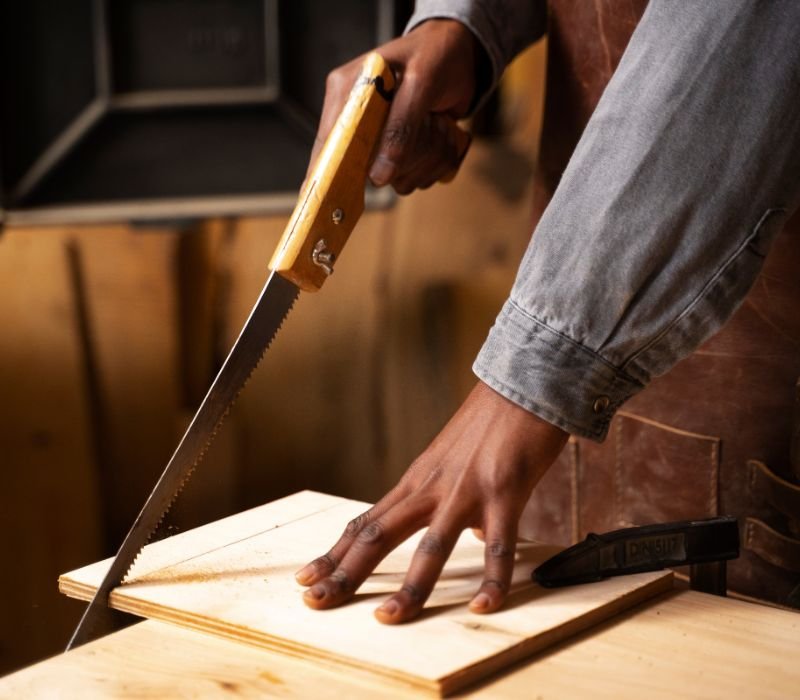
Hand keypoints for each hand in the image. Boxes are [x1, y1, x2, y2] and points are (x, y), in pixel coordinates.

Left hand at [295, 381, 567, 622]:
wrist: (521, 383)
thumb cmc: (490, 422)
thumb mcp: (456, 461)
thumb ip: (454, 498)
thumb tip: (474, 534)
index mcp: (416, 482)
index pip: (365, 523)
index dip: (334, 554)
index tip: (306, 578)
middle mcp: (431, 487)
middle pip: (378, 535)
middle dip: (345, 571)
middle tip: (314, 602)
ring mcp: (465, 490)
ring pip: (431, 547)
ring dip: (410, 586)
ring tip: (388, 617)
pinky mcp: (504, 492)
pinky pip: (499, 545)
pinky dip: (492, 579)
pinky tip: (484, 605)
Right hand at [310, 19, 484, 193]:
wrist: (462, 56)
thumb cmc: (437, 55)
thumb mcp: (421, 82)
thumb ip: (400, 126)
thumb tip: (377, 177)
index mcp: (347, 93)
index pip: (329, 143)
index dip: (327, 174)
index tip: (326, 199)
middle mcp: (358, 120)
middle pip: (368, 171)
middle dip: (408, 155)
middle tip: (429, 121)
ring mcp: (381, 141)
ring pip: (399, 179)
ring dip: (429, 157)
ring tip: (438, 122)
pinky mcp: (401, 152)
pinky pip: (416, 178)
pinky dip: (438, 161)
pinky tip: (443, 132)